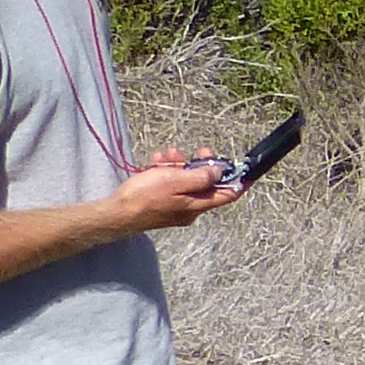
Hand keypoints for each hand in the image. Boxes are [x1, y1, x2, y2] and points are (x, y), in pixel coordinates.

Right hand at [117, 151, 240, 233]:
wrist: (116, 212)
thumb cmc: (144, 197)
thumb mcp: (176, 181)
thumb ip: (201, 177)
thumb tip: (220, 172)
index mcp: (197, 205)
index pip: (228, 194)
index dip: (239, 181)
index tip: (248, 169)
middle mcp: (190, 208)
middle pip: (204, 182)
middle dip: (198, 164)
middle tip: (195, 152)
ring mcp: (176, 206)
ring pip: (185, 179)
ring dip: (177, 165)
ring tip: (164, 158)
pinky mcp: (162, 202)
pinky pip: (170, 183)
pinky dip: (164, 172)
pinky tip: (154, 164)